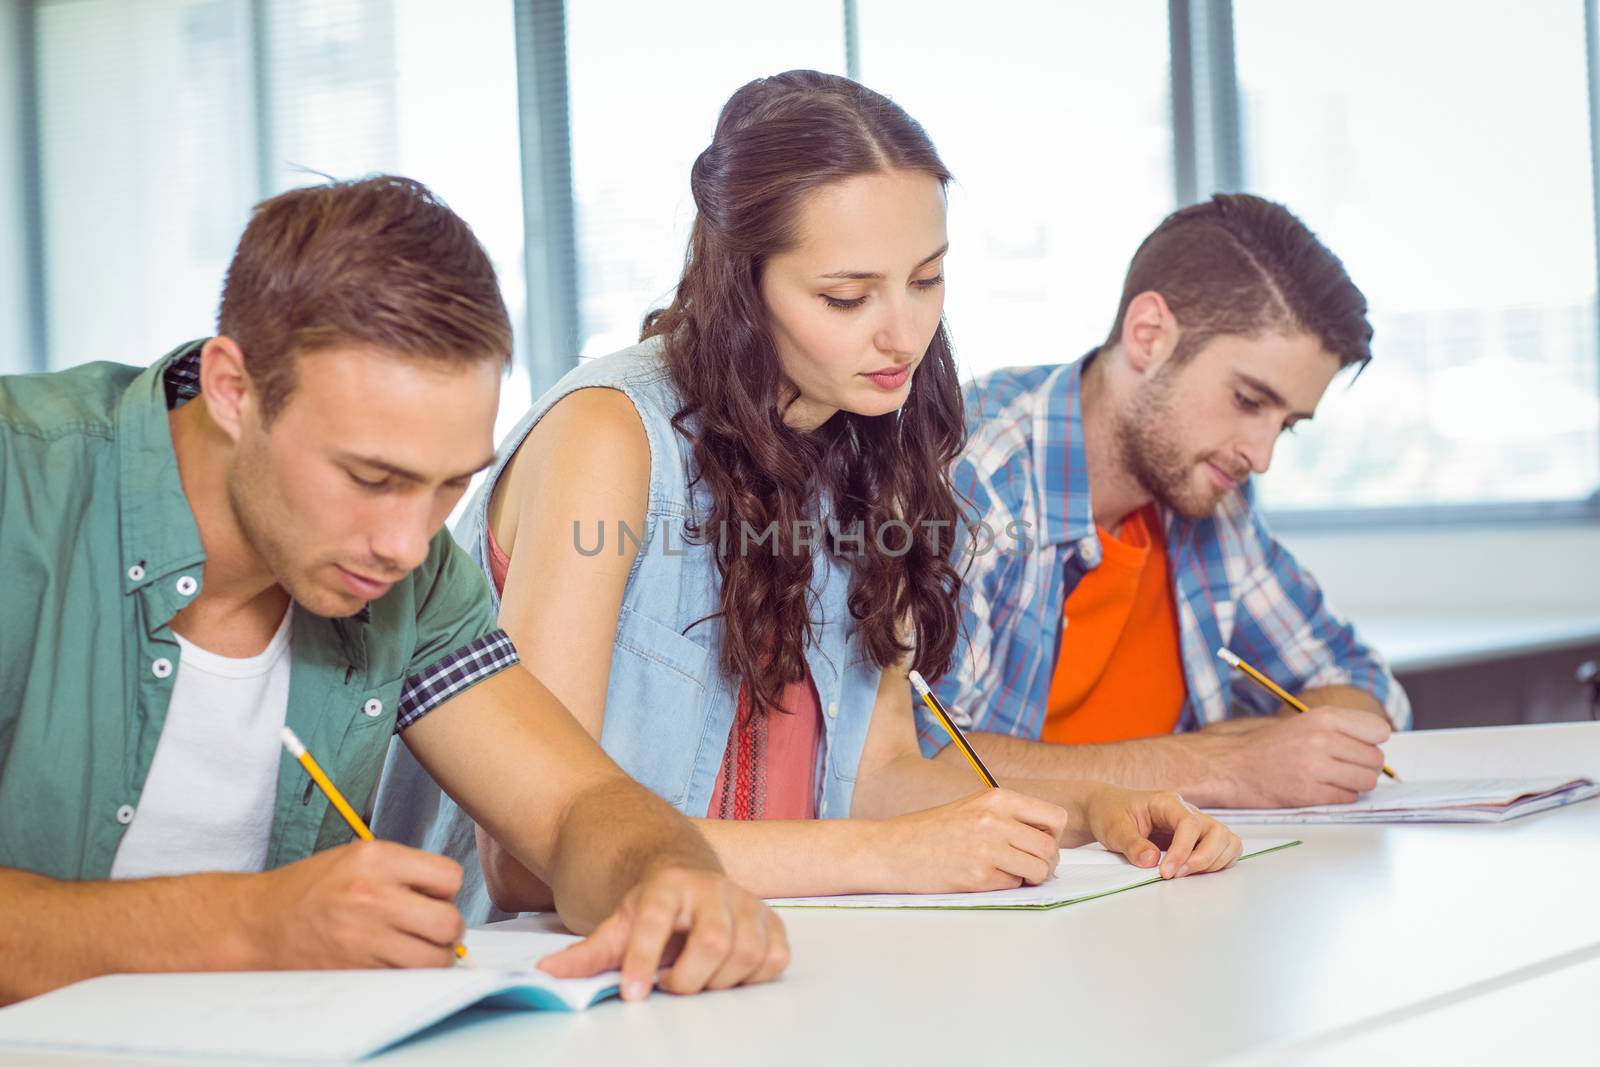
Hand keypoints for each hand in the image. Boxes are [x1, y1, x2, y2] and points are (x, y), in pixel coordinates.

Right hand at [247, 840, 464, 968]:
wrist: (261, 922)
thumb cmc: (313, 888)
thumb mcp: (360, 857)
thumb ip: (405, 871)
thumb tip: (449, 898)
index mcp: (377, 859)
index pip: (450, 877)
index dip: (447, 890)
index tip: (434, 897)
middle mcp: (372, 895)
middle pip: (449, 922)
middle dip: (449, 929)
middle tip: (434, 929)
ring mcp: (363, 936)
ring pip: (433, 959)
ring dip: (433, 957)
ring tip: (416, 947)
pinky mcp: (355, 969)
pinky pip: (405, 978)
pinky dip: (408, 973)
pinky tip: (391, 959)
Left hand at [538, 867, 787, 1000]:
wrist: (686, 874)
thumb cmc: (652, 907)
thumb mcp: (617, 924)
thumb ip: (587, 954)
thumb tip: (548, 974)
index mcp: (667, 885)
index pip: (655, 920)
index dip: (643, 958)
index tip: (632, 993)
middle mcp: (711, 888)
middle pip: (713, 941)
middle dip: (690, 978)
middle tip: (670, 985)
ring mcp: (745, 902)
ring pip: (747, 952)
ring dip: (720, 980)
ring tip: (696, 977)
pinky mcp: (770, 919)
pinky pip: (776, 956)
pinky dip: (755, 974)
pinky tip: (729, 972)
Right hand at [874, 788, 1068, 893]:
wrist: (890, 850)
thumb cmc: (928, 832)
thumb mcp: (971, 808)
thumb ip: (1007, 818)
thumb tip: (1045, 840)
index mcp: (996, 798)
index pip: (1055, 817)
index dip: (1053, 835)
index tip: (1039, 843)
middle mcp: (995, 820)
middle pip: (1050, 847)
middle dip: (1046, 862)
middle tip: (1029, 867)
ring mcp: (988, 849)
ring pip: (1039, 870)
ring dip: (1030, 877)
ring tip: (1008, 874)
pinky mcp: (979, 877)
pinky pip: (1014, 885)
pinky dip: (1005, 886)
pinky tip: (983, 878)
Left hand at [1080, 785, 1241, 877]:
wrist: (1106, 809)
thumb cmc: (1111, 813)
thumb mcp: (1114, 828)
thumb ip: (1132, 844)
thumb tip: (1152, 861)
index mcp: (1167, 803)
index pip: (1189, 824)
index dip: (1182, 850)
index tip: (1166, 872)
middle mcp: (1187, 811)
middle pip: (1217, 832)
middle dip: (1203, 859)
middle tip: (1176, 875)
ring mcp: (1196, 825)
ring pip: (1226, 841)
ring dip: (1213, 862)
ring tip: (1185, 874)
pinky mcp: (1198, 839)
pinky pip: (1223, 850)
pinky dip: (1217, 863)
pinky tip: (1193, 872)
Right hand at [1207, 705, 1391, 806]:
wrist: (1234, 766)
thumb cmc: (1273, 746)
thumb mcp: (1308, 723)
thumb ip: (1344, 729)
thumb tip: (1382, 743)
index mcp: (1323, 717)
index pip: (1379, 731)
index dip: (1372, 742)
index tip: (1357, 747)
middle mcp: (1321, 739)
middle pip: (1375, 759)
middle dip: (1364, 766)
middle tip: (1342, 767)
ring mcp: (1315, 767)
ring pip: (1366, 781)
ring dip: (1355, 784)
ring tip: (1333, 779)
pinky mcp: (1309, 793)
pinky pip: (1348, 798)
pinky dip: (1340, 796)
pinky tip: (1322, 789)